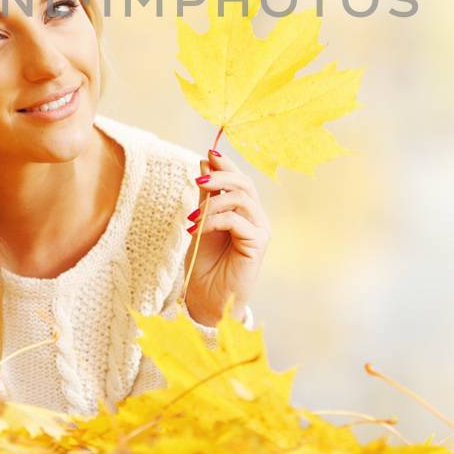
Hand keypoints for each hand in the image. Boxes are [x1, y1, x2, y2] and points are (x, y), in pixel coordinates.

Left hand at [183, 148, 269, 326]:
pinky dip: (213, 220)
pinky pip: (237, 220)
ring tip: (192, 217)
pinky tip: (197, 229)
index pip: (240, 180)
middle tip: (198, 179)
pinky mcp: (258, 243)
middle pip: (244, 184)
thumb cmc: (205, 265)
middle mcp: (257, 218)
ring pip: (241, 198)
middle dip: (220, 176)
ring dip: (212, 203)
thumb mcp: (201, 222)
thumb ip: (206, 196)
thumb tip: (205, 163)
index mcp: (244, 212)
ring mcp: (260, 230)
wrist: (208, 300)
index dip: (226, 165)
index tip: (209, 153)